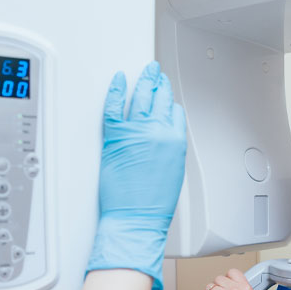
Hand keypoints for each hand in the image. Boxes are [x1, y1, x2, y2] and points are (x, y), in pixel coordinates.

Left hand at [86, 61, 186, 289]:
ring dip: (144, 81)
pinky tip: (119, 80)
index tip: (166, 97)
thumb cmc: (153, 203)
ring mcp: (136, 131)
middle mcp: (158, 132)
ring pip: (141, 97)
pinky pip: (115, 105)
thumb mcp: (173, 172)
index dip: (169, 103)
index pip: (175, 112)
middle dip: (159, 83)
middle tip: (156, 73)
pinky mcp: (115, 136)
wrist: (136, 217)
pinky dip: (117, 90)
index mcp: (175, 141)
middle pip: (160, 98)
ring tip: (145, 72)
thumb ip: (169, 149)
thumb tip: (162, 138)